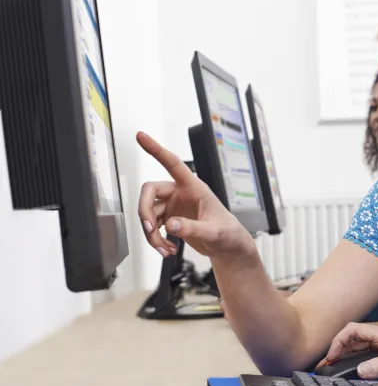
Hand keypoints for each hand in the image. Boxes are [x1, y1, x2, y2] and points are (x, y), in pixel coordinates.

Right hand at [136, 132, 255, 262]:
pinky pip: (153, 226)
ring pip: (149, 213)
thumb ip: (193, 228)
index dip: (156, 149)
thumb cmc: (228, 233)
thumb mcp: (214, 232)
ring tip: (164, 249)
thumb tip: (171, 225)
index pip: (173, 163)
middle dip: (145, 211)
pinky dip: (155, 239)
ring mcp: (173, 206)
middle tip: (149, 229)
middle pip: (150, 192)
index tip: (141, 136)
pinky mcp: (170, 219)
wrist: (228, 247)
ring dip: (151, 233)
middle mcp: (180, 193)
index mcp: (194, 187)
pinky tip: (167, 249)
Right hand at [318, 322, 377, 378]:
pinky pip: (366, 354)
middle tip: (324, 366)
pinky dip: (353, 360)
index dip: (338, 341)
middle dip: (336, 349)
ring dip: (343, 355)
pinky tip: (348, 369)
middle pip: (352, 338)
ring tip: (331, 368)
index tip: (331, 356)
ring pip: (357, 347)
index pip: (354, 330)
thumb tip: (360, 370)